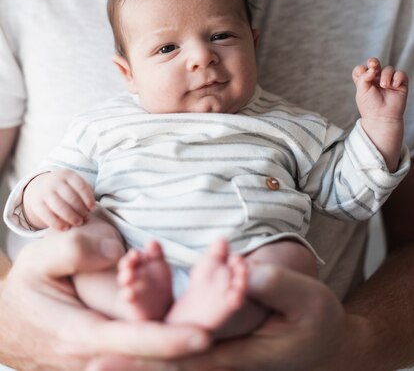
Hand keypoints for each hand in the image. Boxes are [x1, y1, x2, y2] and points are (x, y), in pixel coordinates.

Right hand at [0, 231, 209, 370]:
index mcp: (81, 334)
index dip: (169, 341)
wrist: (7, 324)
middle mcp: (96, 358)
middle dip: (191, 346)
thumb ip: (72, 250)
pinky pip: (143, 355)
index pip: (133, 341)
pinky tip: (197, 330)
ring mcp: (103, 364)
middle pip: (151, 359)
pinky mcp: (110, 360)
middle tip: (231, 320)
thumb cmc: (25, 289)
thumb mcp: (38, 260)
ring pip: (150, 361)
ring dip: (185, 346)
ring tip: (225, 320)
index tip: (204, 336)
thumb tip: (116, 252)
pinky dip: (171, 344)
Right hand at [23, 169, 95, 229]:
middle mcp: (55, 181)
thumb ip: (85, 191)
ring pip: (59, 207)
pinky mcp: (37, 204)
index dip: (88, 198)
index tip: (92, 208)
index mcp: (68, 174)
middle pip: (71, 198)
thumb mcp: (75, 183)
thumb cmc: (66, 187)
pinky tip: (66, 228)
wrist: (41, 186)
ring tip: (78, 223)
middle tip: (85, 218)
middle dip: (80, 210)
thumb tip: (91, 207)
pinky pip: (47, 216)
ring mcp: (45, 192)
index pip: (81, 186)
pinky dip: (58, 223)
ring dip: (71, 217)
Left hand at [84, 265, 345, 370]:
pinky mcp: (210, 332)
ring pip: (166, 344)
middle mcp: (216, 356)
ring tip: (102, 311)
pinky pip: (177, 327)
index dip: (146, 359)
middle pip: (165, 358)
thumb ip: (275, 285)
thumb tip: (241, 269)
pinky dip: (153, 314)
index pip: (183, 362)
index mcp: (237, 357)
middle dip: (129, 357)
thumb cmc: (316, 320)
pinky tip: (131, 295)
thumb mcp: (307, 299)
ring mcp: (212, 347)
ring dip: (135, 335)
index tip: (108, 359)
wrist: (321, 338)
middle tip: (88, 361)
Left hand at [352, 57, 407, 169]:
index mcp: (365, 81)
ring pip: (388, 68)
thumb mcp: (361, 91)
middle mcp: (376, 79)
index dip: (362, 69)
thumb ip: (364, 77)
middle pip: (375, 64)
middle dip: (373, 62)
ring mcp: (389, 81)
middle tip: (374, 66)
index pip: (362, 68)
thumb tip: (373, 69)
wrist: (381, 117)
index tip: (363, 73)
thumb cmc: (370, 106)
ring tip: (384, 85)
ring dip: (386, 75)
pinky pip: (401, 74)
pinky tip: (393, 86)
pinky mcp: (400, 84)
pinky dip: (397, 77)